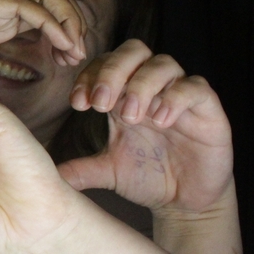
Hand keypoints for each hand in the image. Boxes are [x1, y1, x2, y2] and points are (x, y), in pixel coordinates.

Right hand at [0, 0, 89, 91]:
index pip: (43, 19)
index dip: (64, 36)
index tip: (73, 65)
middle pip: (55, 0)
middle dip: (75, 24)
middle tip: (80, 58)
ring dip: (69, 17)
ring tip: (76, 48)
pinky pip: (27, 3)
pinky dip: (50, 19)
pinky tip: (62, 43)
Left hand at [61, 39, 232, 213]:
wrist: (186, 202)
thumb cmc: (149, 178)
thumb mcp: (109, 171)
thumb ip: (80, 169)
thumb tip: (45, 175)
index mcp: (123, 94)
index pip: (104, 63)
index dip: (89, 76)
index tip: (77, 103)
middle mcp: (151, 88)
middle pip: (132, 51)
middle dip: (112, 72)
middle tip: (100, 104)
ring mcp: (179, 95)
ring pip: (162, 64)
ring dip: (140, 85)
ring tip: (130, 116)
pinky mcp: (207, 109)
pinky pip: (194, 87)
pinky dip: (175, 97)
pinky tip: (160, 119)